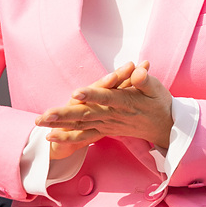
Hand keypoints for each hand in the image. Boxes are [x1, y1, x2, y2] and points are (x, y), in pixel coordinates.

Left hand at [38, 61, 173, 150]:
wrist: (164, 127)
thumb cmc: (160, 103)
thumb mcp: (158, 89)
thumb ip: (145, 80)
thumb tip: (138, 69)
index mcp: (126, 101)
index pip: (107, 97)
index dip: (92, 95)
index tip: (76, 92)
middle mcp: (113, 115)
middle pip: (86, 114)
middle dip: (64, 114)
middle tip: (44, 115)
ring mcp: (107, 124)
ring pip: (81, 124)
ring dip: (59, 124)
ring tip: (40, 122)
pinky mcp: (104, 130)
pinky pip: (84, 136)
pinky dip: (68, 137)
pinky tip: (51, 136)